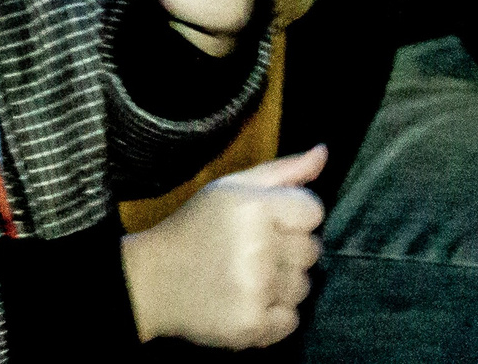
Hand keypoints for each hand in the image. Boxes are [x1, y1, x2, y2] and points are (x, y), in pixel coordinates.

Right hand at [122, 145, 325, 348]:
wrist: (153, 280)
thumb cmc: (197, 227)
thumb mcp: (232, 187)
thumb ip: (284, 170)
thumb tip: (323, 152)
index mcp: (254, 206)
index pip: (313, 211)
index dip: (293, 217)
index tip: (268, 223)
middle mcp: (258, 247)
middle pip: (312, 250)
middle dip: (288, 251)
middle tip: (253, 251)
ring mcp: (256, 289)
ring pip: (303, 286)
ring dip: (282, 284)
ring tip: (248, 277)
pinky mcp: (251, 325)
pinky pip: (291, 320)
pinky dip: (274, 316)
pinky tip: (247, 301)